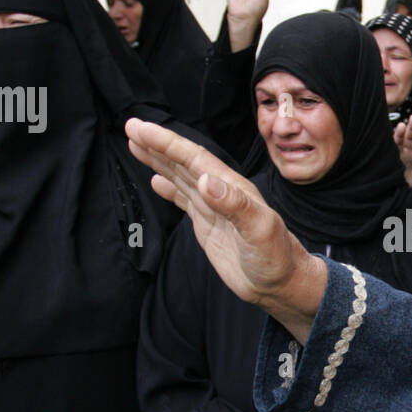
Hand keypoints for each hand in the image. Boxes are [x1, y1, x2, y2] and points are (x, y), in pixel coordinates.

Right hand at [126, 118, 326, 341]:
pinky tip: (155, 180)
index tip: (141, 129)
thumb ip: (235, 205)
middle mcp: (221, 192)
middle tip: (130, 126)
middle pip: (184, 162)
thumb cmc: (276, 257)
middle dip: (157, 144)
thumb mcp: (260, 230)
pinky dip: (169, 188)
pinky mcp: (208, 224)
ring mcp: (214, 207)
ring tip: (135, 144)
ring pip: (181, 177)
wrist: (281, 284)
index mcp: (231, 187)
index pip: (194, 158)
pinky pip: (184, 199)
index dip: (167, 143)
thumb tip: (205, 180)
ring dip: (159, 161)